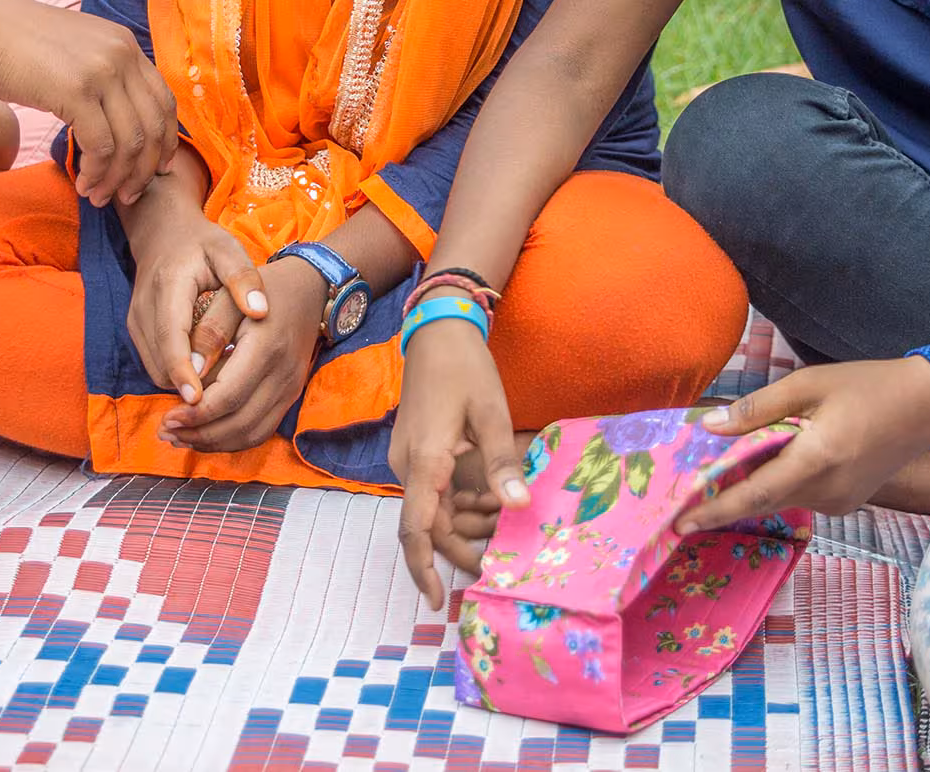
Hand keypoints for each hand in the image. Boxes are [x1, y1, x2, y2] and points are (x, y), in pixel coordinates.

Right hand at [0, 0, 176, 208]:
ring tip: (99, 197)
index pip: (164, 100)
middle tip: (131, 195)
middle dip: (146, 168)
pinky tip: (83, 185)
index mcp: (125, 43)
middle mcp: (122, 54)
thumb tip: (115, 112)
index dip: (165, 139)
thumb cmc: (14, 46)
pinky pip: (102, 147)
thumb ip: (101, 73)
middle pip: (154, 125)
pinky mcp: (78, 92)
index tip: (156, 167)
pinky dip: (97, 173)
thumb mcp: (73, 49)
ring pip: (131, 142)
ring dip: (118, 179)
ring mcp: (103, 72)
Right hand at [124, 191, 267, 405]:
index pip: (170, 336)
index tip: (199, 400)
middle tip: (223, 406)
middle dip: (186, 387)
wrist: (163, 233)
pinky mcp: (136, 331)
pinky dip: (176, 377)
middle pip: (159, 362)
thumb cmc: (202, 243)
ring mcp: (136, 321)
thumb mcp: (228, 249)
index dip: (182, 371)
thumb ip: (244, 278)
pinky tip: (205, 377)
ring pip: (155, 370)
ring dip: (181, 385)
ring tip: (219, 393)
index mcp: (168, 285)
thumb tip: (261, 311)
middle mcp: (144, 307)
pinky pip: (154, 365)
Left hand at [161, 258, 326, 451]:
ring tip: (180, 437)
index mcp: (266, 347)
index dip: (195, 414)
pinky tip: (205, 434)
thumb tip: (190, 373)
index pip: (228, 396)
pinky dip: (232, 440)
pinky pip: (261, 431)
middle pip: (238, 423)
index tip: (166, 418)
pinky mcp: (290, 396)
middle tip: (166, 431)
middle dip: (198, 434)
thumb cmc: (261, 290)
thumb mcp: (230, 298)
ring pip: (250, 434)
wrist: (307, 290)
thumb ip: (209, 333)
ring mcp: (290, 388)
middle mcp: (283, 374)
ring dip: (213, 442)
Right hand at [392, 307, 527, 612]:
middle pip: (429, 526)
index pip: (416, 528)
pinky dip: (464, 502)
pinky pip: (438, 491)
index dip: (424, 568)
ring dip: (469, 522)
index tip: (437, 600)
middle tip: (500, 563)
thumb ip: (502, 462)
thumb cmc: (465, 367)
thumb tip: (519, 506)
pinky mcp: (420, 452)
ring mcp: (412, 459)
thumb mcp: (491, 413)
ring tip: (507, 523)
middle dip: (462, 548)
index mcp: (425, 461)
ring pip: (436, 510)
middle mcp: (410, 466)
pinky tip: (494, 497)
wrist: (438, 330)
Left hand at [678, 357, 929, 530]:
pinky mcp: (845, 503)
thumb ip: (757, 408)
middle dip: (723, 501)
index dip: (716, 509)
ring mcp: (839, 502)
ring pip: (780, 498)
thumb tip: (710, 426)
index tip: (681, 522)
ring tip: (717, 472)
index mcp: (818, 458)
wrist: (926, 405)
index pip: (756, 492)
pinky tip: (766, 463)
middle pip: (763, 500)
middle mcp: (828, 490)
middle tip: (683, 503)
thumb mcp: (808, 384)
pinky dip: (777, 483)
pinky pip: (799, 496)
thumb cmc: (866, 386)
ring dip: (751, 486)